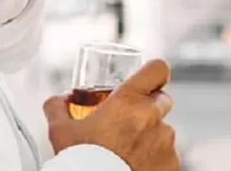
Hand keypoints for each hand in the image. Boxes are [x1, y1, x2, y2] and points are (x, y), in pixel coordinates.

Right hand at [44, 58, 177, 170]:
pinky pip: (167, 154)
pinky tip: (136, 164)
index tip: (146, 80)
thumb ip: (59, 106)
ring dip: (151, 134)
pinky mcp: (171, 164)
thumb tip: (61, 99)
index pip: (158, 69)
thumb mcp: (60, 129)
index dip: (153, 72)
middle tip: (129, 119)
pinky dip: (156, 157)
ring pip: (164, 129)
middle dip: (149, 106)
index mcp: (128, 101)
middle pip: (162, 98)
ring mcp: (165, 143)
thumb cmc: (81, 160)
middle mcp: (152, 117)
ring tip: (128, 149)